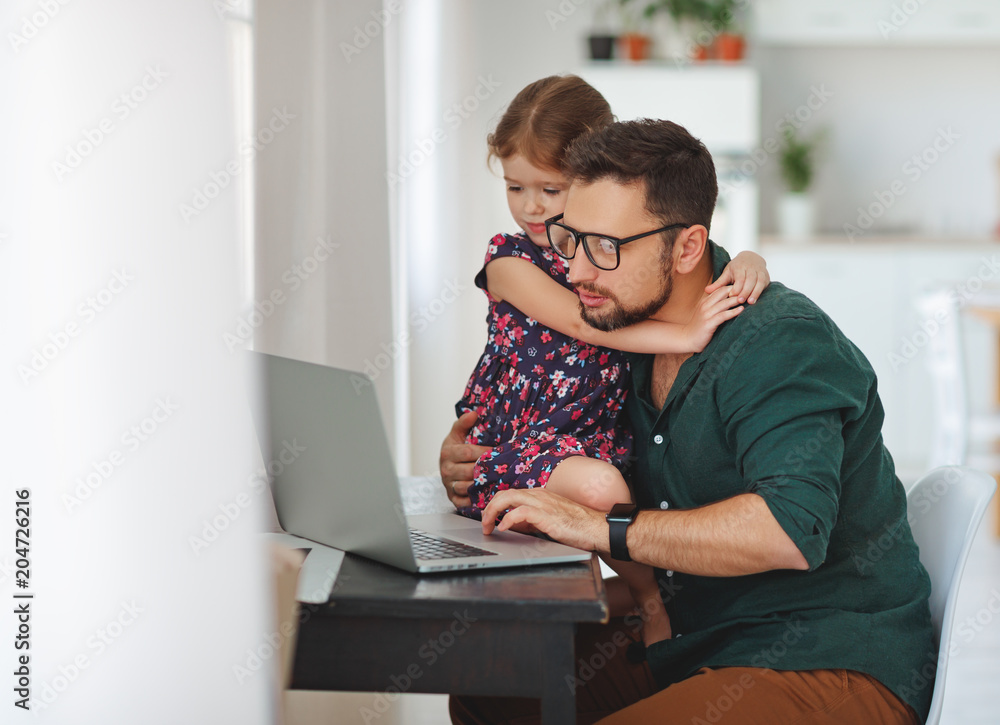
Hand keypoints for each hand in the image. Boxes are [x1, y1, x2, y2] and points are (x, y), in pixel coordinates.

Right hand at [439, 410, 491, 508]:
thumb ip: (464, 423)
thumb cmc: (456, 448)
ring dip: (483, 485)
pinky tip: (488, 494)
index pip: (468, 452)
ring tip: (498, 480)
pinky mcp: (452, 498)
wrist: (447, 464)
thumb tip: (474, 413)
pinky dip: (476, 500)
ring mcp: (449, 485)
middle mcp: (446, 470)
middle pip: (469, 471)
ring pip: (468, 487)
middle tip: (503, 467)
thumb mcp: (457, 433)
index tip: (497, 450)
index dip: (484, 452)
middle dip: (486, 469)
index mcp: (447, 452)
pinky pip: (465, 502)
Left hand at [481, 488, 604, 551]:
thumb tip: (511, 525)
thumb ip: (530, 521)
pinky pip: (521, 512)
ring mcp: (543, 503)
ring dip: (493, 512)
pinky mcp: (548, 515)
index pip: (510, 494)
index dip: (495, 506)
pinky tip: (503, 529)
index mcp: (540, 495)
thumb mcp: (548, 521)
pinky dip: (508, 519)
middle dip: (489, 508)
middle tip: (484, 524)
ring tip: (488, 526)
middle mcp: (540, 495)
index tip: (489, 519)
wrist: (598, 528)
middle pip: (504, 493)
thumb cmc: (578, 526)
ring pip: (508, 498)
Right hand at [682, 286, 743, 352]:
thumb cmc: (699, 327)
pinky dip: (733, 312)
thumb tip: (730, 301)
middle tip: (748, 291)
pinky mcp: (708, 323)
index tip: (744, 288)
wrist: (687, 339)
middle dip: (736, 291)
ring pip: (724, 303)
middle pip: (723, 293)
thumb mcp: (706, 313)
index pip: (720, 289)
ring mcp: (706, 314)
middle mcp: (705, 305)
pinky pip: (723, 315)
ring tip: (747, 299)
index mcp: (705, 301)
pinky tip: (741, 310)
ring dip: (736, 300)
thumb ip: (715, 306)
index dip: (732, 287)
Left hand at [705, 251, 769, 304]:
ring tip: (750, 302)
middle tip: (740, 301)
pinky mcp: (766, 276)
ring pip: (758, 282)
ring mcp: (759, 271)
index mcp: (739, 266)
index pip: (739, 277)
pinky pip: (764, 284)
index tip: (731, 296)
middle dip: (745, 290)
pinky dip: (760, 292)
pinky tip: (755, 299)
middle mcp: (751, 268)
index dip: (736, 287)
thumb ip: (718, 283)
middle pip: (749, 280)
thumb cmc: (736, 268)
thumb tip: (706, 291)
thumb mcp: (726, 273)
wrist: (751, 258)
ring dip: (754, 292)